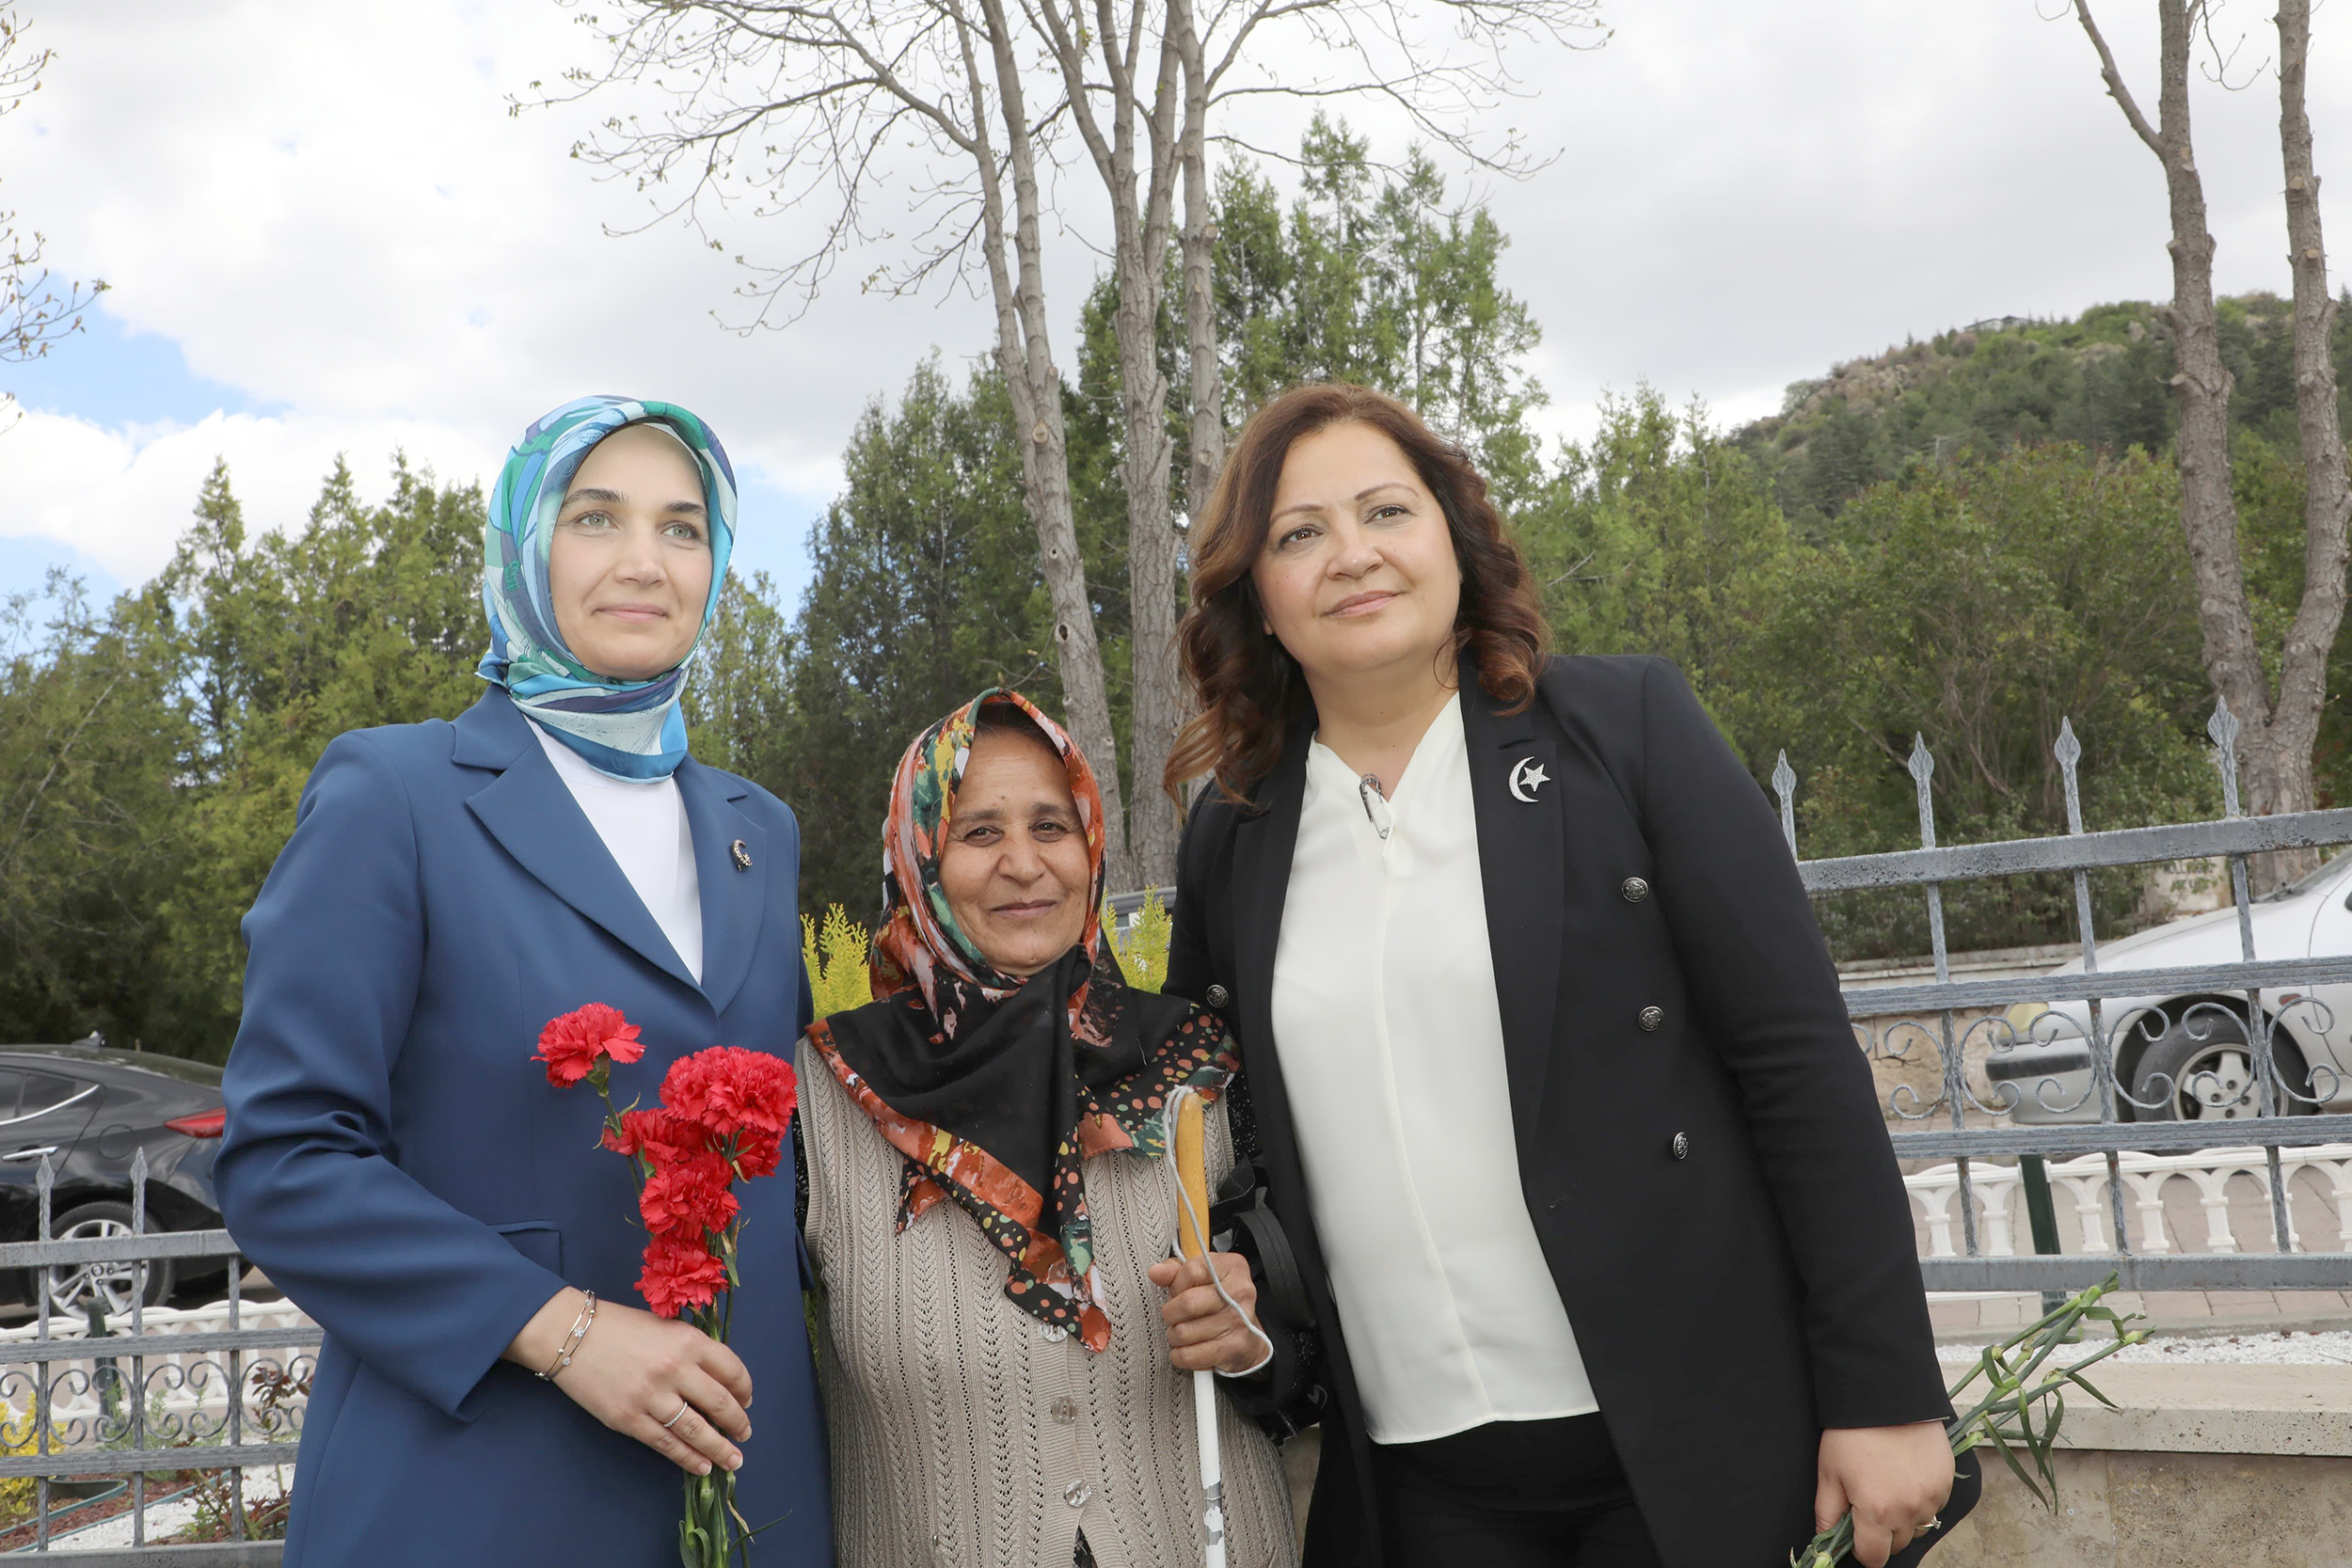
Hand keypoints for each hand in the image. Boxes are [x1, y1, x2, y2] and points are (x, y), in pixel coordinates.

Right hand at [505, 1288, 752, 1475]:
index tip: (747, 1401)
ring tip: (733, 1459)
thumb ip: (691, 1350)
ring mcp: (652, 1397)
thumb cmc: (620, 1327)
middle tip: (745, 1434)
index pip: (732, 1370)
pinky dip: (688, 1458)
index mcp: (688, 1341)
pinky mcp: (629, 1419)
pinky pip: (667, 1443)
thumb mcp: (665, 1327)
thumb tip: (717, 1380)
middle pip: (719, 1403)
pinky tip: (701, 1466)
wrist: (570, 1335)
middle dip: (737, 1423)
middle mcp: (675, 1369)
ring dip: (719, 1448)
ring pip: (697, 1430)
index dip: (745, 1389)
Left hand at [1148, 1251, 1268, 1375]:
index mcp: (1232, 1267)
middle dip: (1171, 1313)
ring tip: (1183, 1331)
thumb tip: (1156, 1272)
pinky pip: (1189, 1355)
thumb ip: (1175, 1270)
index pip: (1193, 1270)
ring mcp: (1239, 1321)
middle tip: (1175, 1316)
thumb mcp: (1200, 1277)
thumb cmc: (1219, 1303)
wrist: (1248, 1337)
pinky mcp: (1233, 1349)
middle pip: (1187, 1302)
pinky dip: (1180, 1355)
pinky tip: (1188, 1348)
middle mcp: (1240, 1292)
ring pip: (1183, 1332)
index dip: (1176, 1284)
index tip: (1178, 1292)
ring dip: (1174, 1335)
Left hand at [1815, 1421, 1953, 1567]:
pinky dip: (1921, 1499)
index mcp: (1877, 1513)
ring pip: (1918, 1525)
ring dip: (1904, 1516)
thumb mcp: (1829, 1472)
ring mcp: (1933, 1497)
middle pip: (1897, 1543)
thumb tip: (1825, 1539)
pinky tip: (1906, 1475)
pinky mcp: (1947, 1482)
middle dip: (1881, 1532)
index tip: (1854, 1534)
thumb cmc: (1852, 1433)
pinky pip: (1934, 1505)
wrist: (1887, 1395)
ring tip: (1888, 1484)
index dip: (1862, 1551)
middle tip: (1868, 1501)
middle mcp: (1909, 1511)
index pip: (1874, 1558)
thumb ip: (1827, 1513)